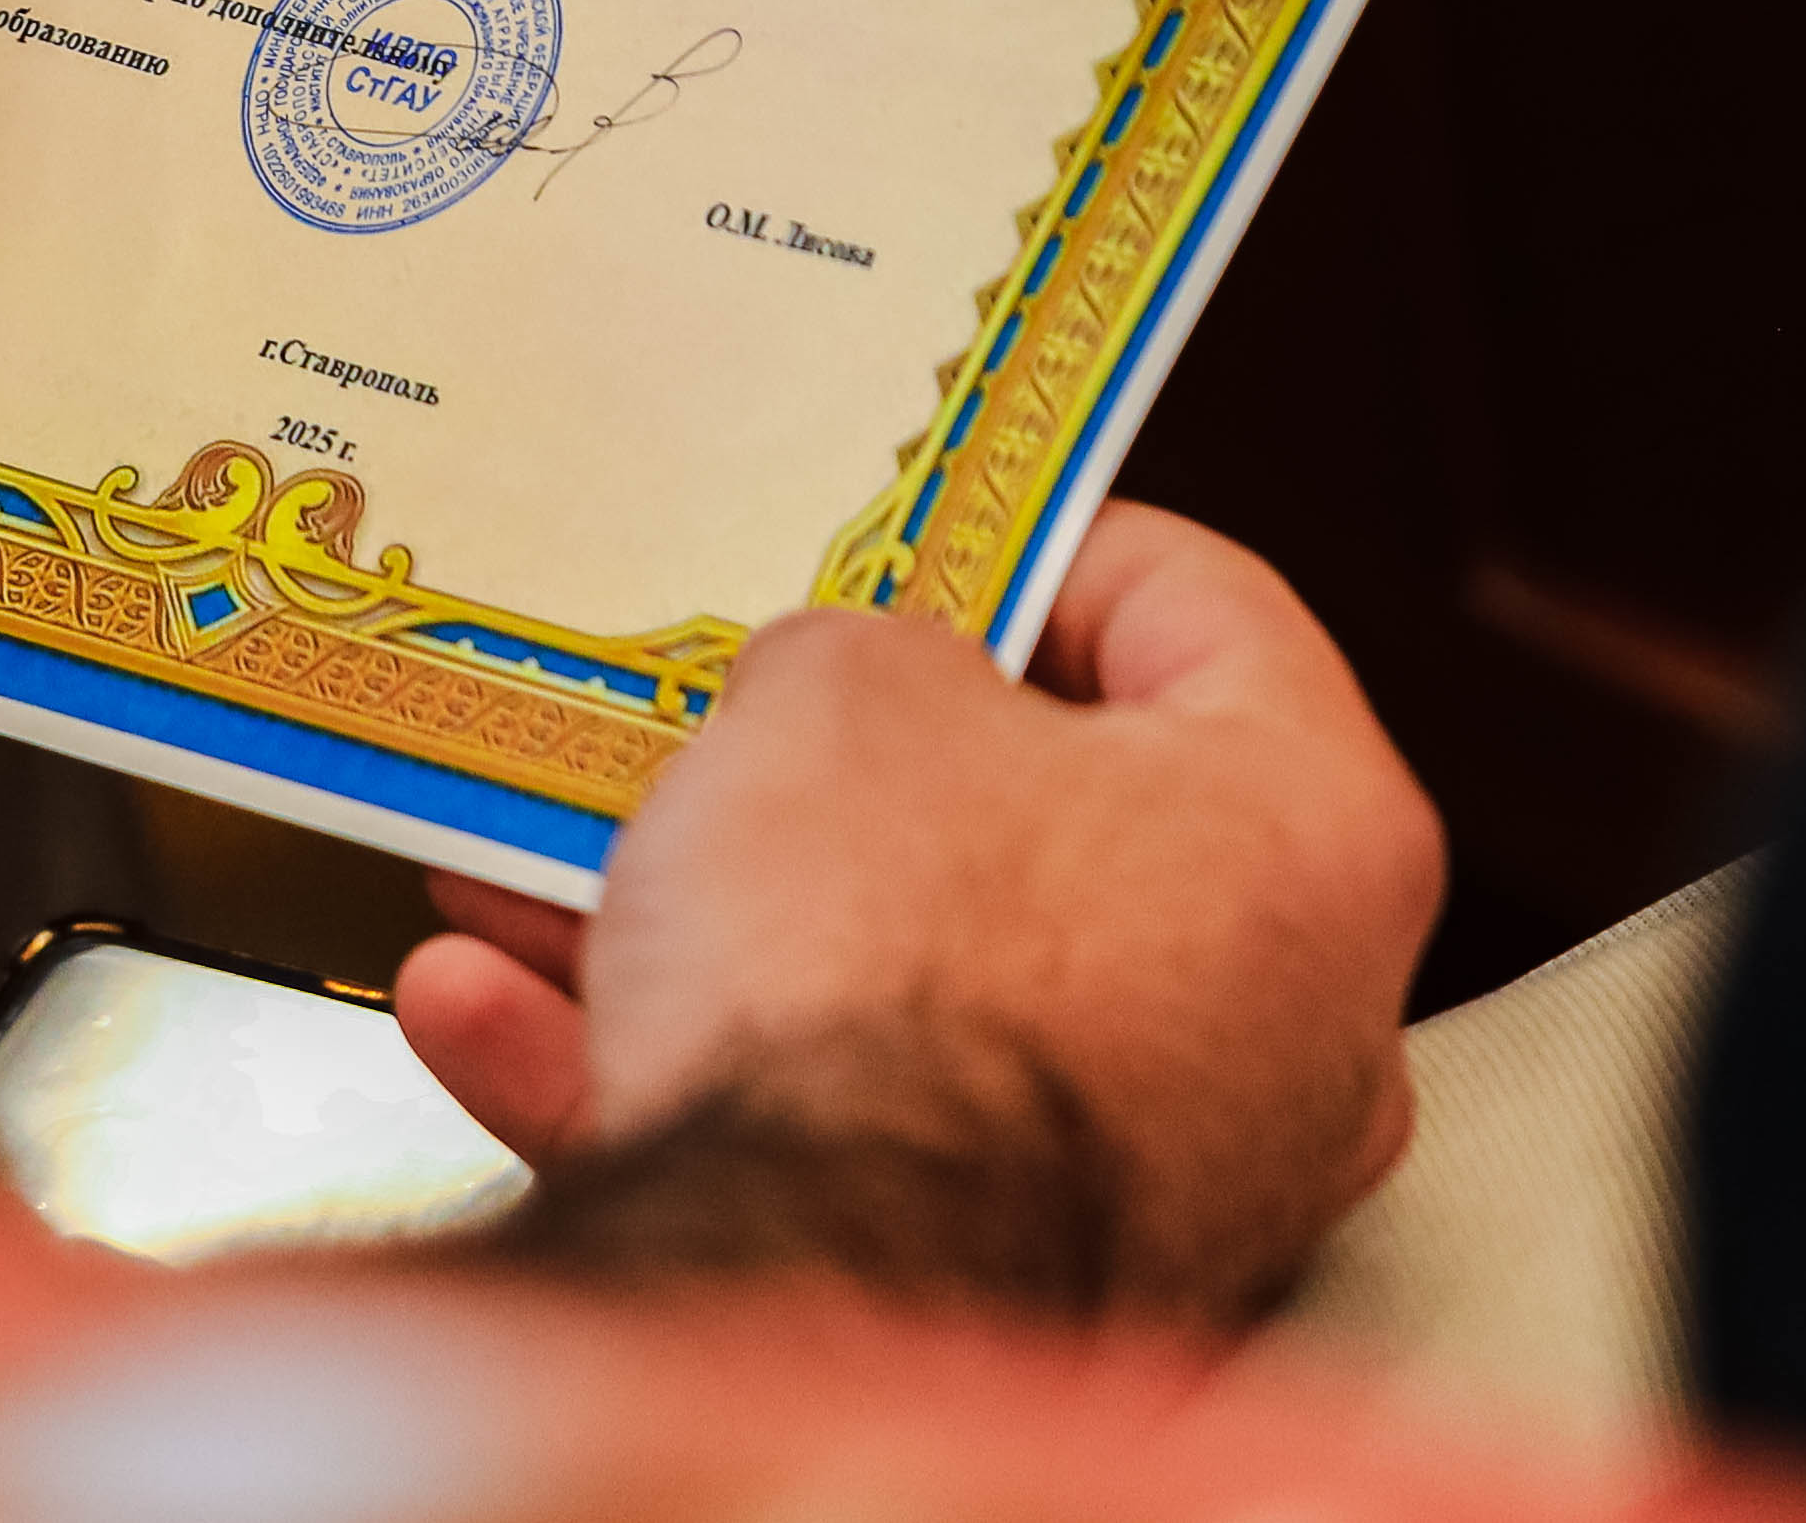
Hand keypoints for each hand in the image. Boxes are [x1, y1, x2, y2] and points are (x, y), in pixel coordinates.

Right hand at [389, 502, 1438, 1319]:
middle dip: (839, 767)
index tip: (929, 525)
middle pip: (1034, 827)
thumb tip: (836, 689)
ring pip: (899, 992)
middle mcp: (1280, 1021)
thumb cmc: (890, 971)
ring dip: (706, 920)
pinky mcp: (1004, 1280)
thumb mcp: (835, 688)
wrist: (812, 1277)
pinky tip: (496, 1011)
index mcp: (1308, 834)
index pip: (1204, 612)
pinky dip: (659, 1066)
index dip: (1038, 535)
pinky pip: (823, 1138)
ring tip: (543, 862)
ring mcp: (1152, 1172)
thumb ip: (853, 650)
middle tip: (734, 704)